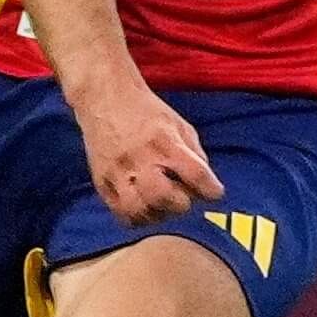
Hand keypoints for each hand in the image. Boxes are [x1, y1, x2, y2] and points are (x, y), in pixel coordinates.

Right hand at [75, 77, 223, 225]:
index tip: (214, 193)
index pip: (195, 174)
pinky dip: (138, 216)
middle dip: (180, 204)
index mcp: (165, 141)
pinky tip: (145, 206)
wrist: (105, 99)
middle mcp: (140, 158)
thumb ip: (195, 156)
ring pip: (139, 211)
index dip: (211, 190)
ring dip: (157, 214)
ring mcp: (117, 173)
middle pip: (163, 197)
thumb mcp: (180, 126)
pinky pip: (121, 214)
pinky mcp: (102, 183)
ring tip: (162, 205)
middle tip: (182, 198)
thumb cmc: (148, 113)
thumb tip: (206, 187)